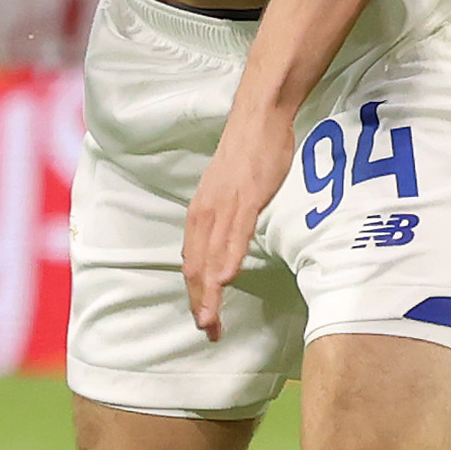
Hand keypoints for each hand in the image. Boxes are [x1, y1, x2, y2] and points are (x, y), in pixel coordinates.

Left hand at [181, 122, 285, 337]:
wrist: (259, 117)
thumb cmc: (247, 153)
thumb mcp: (227, 192)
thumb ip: (222, 220)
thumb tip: (222, 246)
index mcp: (200, 214)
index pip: (192, 263)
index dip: (195, 295)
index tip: (203, 320)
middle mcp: (205, 213)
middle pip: (196, 267)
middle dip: (200, 303)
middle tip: (207, 331)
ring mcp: (225, 206)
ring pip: (212, 257)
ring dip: (211, 293)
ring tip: (212, 321)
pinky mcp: (247, 197)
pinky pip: (235, 234)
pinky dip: (229, 259)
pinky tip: (227, 279)